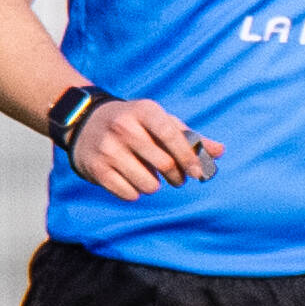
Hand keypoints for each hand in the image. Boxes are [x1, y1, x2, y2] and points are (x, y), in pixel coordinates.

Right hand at [65, 97, 220, 199]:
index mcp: (144, 111)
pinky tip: (132, 181)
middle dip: (177, 177)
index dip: (189, 157)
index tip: (198, 173)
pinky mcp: (96, 168)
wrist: (84, 122)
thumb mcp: (160, 122)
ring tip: (150, 176)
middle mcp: (124, 127)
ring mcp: (108, 148)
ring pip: (148, 184)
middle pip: (165, 163)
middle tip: (178, 178)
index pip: (172, 135)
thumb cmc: (135, 124)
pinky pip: (128, 194)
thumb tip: (220, 152)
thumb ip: (191, 137)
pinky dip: (135, 192)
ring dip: (155, 186)